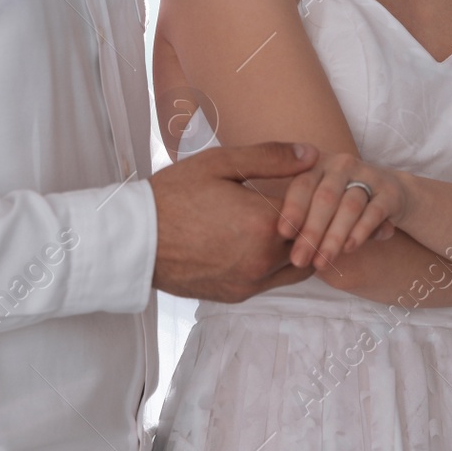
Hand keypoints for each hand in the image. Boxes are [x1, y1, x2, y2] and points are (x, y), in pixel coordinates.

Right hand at [151, 141, 320, 301]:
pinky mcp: (239, 295)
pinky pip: (278, 280)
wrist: (134, 241)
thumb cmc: (174, 195)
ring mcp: (251, 281)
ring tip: (288, 220)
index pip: (315, 207)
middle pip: (313, 239)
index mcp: (262, 223)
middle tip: (306, 200)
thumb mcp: (220, 164)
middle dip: (315, 218)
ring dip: (301, 244)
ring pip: (301, 264)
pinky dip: (282, 262)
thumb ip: (270, 157)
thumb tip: (313, 155)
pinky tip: (267, 241)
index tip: (309, 178)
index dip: (317, 191)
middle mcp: (263, 259)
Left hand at [274, 150, 405, 271]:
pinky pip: (374, 211)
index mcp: (317, 164)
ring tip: (322, 261)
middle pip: (325, 198)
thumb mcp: (314, 201)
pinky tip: (349, 248)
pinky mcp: (390, 191)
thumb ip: (299, 215)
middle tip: (299, 259)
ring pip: (350, 206)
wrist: (389, 193)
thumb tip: (272, 245)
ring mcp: (368, 175)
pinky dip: (361, 231)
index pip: (302, 184)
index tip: (282, 234)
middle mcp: (341, 165)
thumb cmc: (338, 202)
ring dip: (334, 236)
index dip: (292, 208)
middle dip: (311, 231)